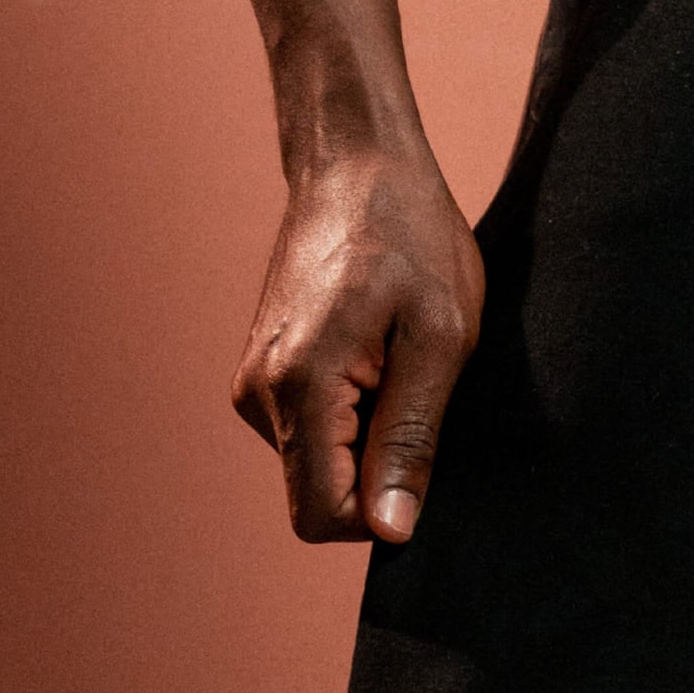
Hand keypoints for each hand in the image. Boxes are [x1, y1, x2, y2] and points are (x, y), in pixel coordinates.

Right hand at [232, 145, 485, 543]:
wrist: (356, 163)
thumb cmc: (409, 235)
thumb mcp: (439, 341)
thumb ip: (411, 441)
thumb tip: (393, 529)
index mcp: (297, 386)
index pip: (324, 517)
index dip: (381, 513)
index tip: (419, 452)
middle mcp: (258, 393)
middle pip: (322, 499)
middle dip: (378, 469)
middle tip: (411, 388)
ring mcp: (254, 385)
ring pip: (321, 469)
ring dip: (369, 438)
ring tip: (394, 362)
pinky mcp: (263, 376)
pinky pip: (315, 437)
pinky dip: (354, 416)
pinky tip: (376, 357)